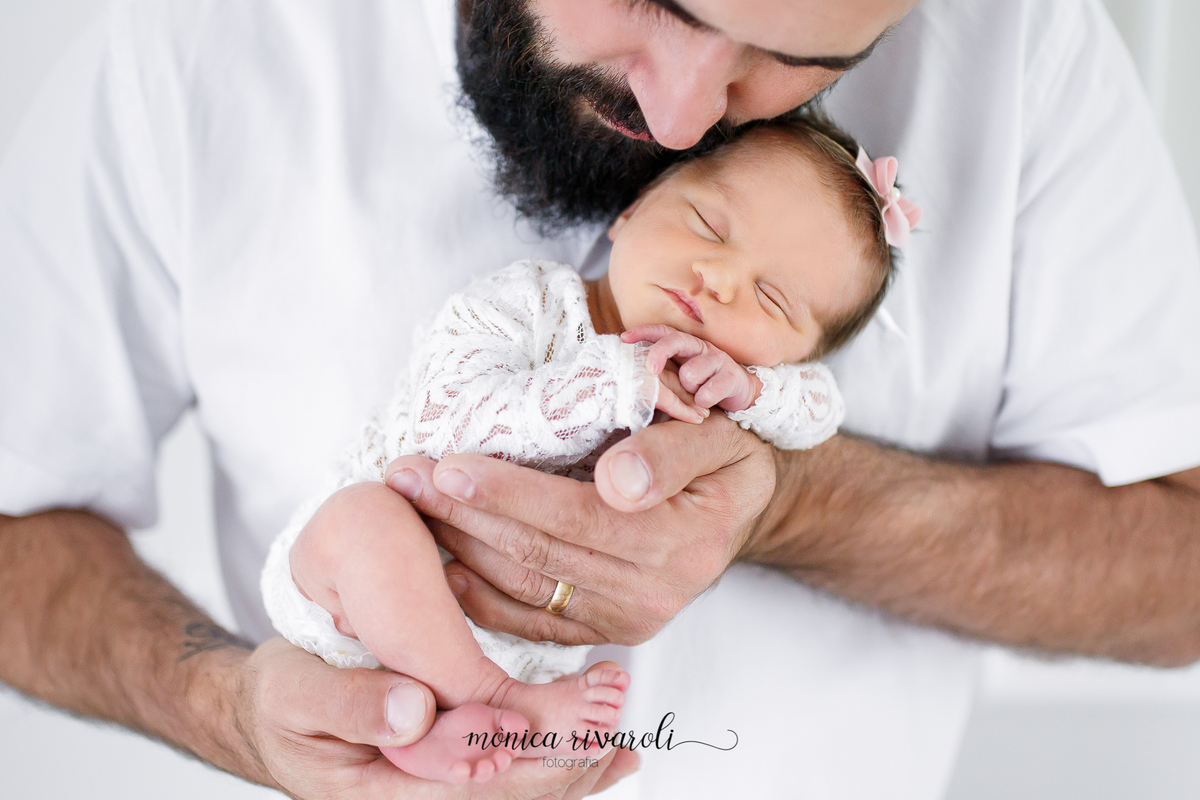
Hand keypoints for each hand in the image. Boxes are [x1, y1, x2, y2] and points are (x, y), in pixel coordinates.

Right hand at [236, 638, 634, 797]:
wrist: (275, 717)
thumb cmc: (282, 704)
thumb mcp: (293, 692)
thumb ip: (349, 703)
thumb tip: (412, 709)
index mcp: (381, 791)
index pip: (464, 780)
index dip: (515, 752)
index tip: (558, 718)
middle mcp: (419, 799)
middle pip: (507, 791)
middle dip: (564, 757)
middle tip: (612, 716)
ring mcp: (441, 791)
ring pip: (521, 790)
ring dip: (576, 763)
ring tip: (623, 733)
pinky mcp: (457, 775)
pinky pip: (517, 778)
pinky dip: (565, 764)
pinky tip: (609, 757)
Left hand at [384, 411, 775, 646]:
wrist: (740, 509)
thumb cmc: (722, 458)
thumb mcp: (718, 435)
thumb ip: (670, 452)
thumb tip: (619, 482)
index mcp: (681, 539)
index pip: (576, 515)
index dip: (508, 492)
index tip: (446, 465)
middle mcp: (652, 592)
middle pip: (536, 552)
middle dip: (462, 513)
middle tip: (400, 478)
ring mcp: (626, 620)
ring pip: (522, 586)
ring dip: (457, 547)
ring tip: (407, 507)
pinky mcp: (604, 633)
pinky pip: (529, 620)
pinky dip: (478, 596)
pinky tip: (438, 566)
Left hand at [623, 325, 761, 419]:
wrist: (741, 394)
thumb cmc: (703, 385)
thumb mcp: (680, 377)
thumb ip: (661, 374)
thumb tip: (629, 377)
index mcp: (686, 345)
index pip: (663, 331)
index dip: (643, 332)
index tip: (623, 338)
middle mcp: (701, 347)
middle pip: (676, 340)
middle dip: (659, 353)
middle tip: (650, 370)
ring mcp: (718, 360)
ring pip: (691, 372)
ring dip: (687, 388)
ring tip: (693, 395)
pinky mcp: (732, 377)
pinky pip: (708, 392)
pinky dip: (702, 401)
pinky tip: (705, 403)